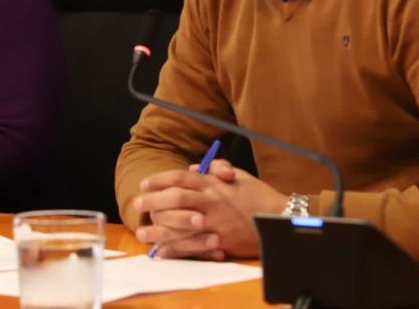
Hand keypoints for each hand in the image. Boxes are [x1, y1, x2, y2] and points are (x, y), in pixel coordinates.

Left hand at [133, 159, 286, 258]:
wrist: (280, 218)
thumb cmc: (258, 195)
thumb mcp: (238, 175)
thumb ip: (214, 170)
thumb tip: (191, 167)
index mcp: (213, 183)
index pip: (180, 177)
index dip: (159, 180)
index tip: (144, 183)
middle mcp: (211, 201)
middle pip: (174, 198)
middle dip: (153, 201)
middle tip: (138, 203)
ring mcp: (215, 222)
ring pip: (179, 224)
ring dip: (158, 228)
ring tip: (142, 232)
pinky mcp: (220, 241)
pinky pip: (193, 245)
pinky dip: (176, 249)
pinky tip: (163, 250)